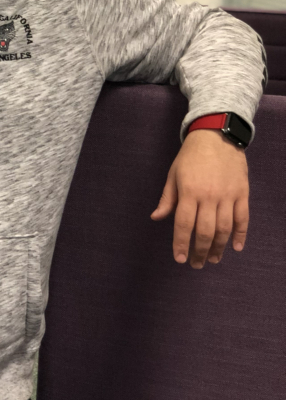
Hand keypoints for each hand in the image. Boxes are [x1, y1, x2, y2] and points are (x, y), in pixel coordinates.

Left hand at [150, 129, 248, 267]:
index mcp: (189, 192)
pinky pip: (243, 218)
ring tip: (213, 259)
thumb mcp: (173, 174)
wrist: (216, 136)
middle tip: (197, 264)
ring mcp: (228, 195)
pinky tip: (235, 247)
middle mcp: (209, 196)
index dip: (181, 244)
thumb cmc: (190, 156)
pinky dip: (240, 235)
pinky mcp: (242, 193)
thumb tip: (156, 218)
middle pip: (205, 231)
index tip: (180, 258)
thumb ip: (168, 198)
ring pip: (224, 229)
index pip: (183, 224)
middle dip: (200, 251)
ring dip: (219, 247)